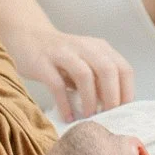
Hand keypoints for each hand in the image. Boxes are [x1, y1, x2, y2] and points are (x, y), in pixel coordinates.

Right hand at [10, 28, 135, 118]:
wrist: (28, 37)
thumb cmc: (61, 57)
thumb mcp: (85, 64)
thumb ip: (99, 81)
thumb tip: (114, 107)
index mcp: (99, 48)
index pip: (123, 68)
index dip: (126, 92)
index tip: (123, 112)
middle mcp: (84, 47)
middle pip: (107, 69)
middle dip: (111, 96)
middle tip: (107, 116)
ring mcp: (63, 53)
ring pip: (84, 75)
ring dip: (89, 99)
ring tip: (88, 116)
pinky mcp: (43, 62)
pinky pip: (57, 84)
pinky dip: (65, 103)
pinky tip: (68, 116)